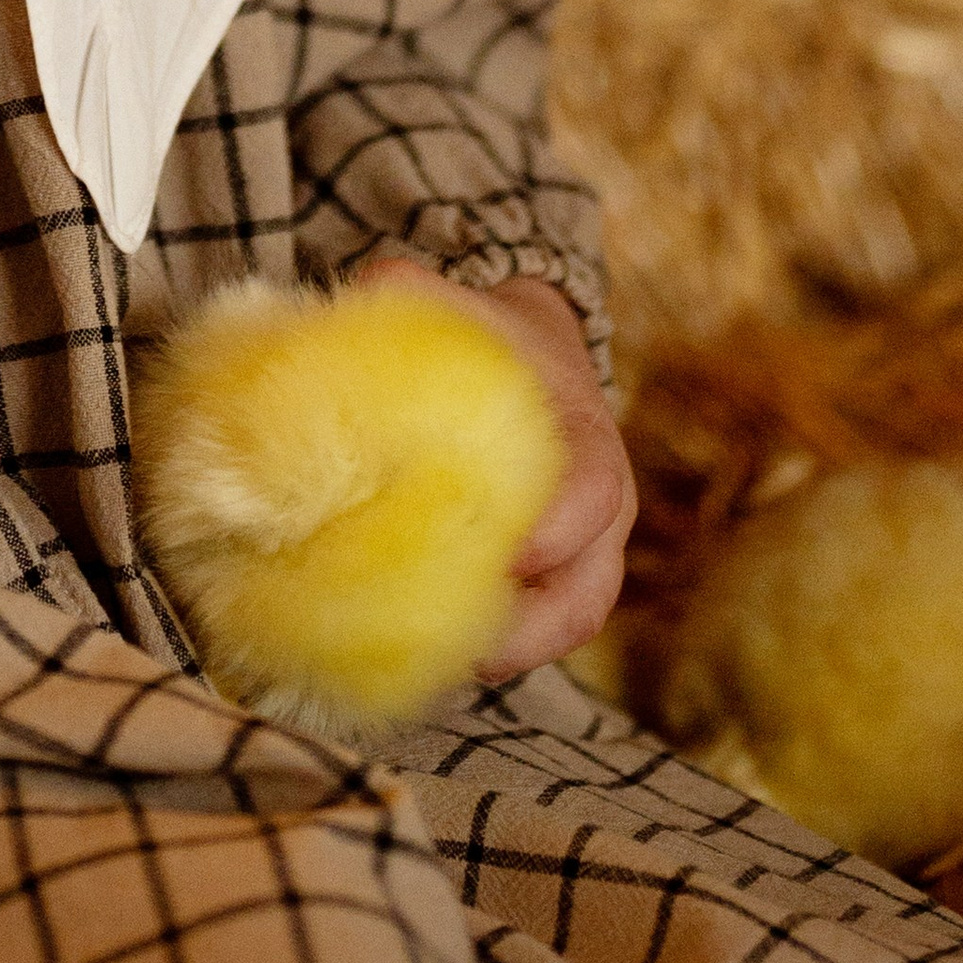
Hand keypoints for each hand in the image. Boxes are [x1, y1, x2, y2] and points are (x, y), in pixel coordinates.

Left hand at [355, 258, 634, 681]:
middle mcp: (602, 512)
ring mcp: (585, 555)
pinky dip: (495, 652)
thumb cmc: (488, 336)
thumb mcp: (456, 303)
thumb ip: (410, 293)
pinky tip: (435, 661)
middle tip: (460, 645)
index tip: (508, 556)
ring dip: (508, 654)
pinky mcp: (552, 585)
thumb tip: (360, 294)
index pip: (594, 496)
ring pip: (565, 626)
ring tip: (439, 668)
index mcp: (588, 440)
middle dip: (527, 627)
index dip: (558, 532)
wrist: (527, 355)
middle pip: (587, 590)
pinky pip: (538, 635)